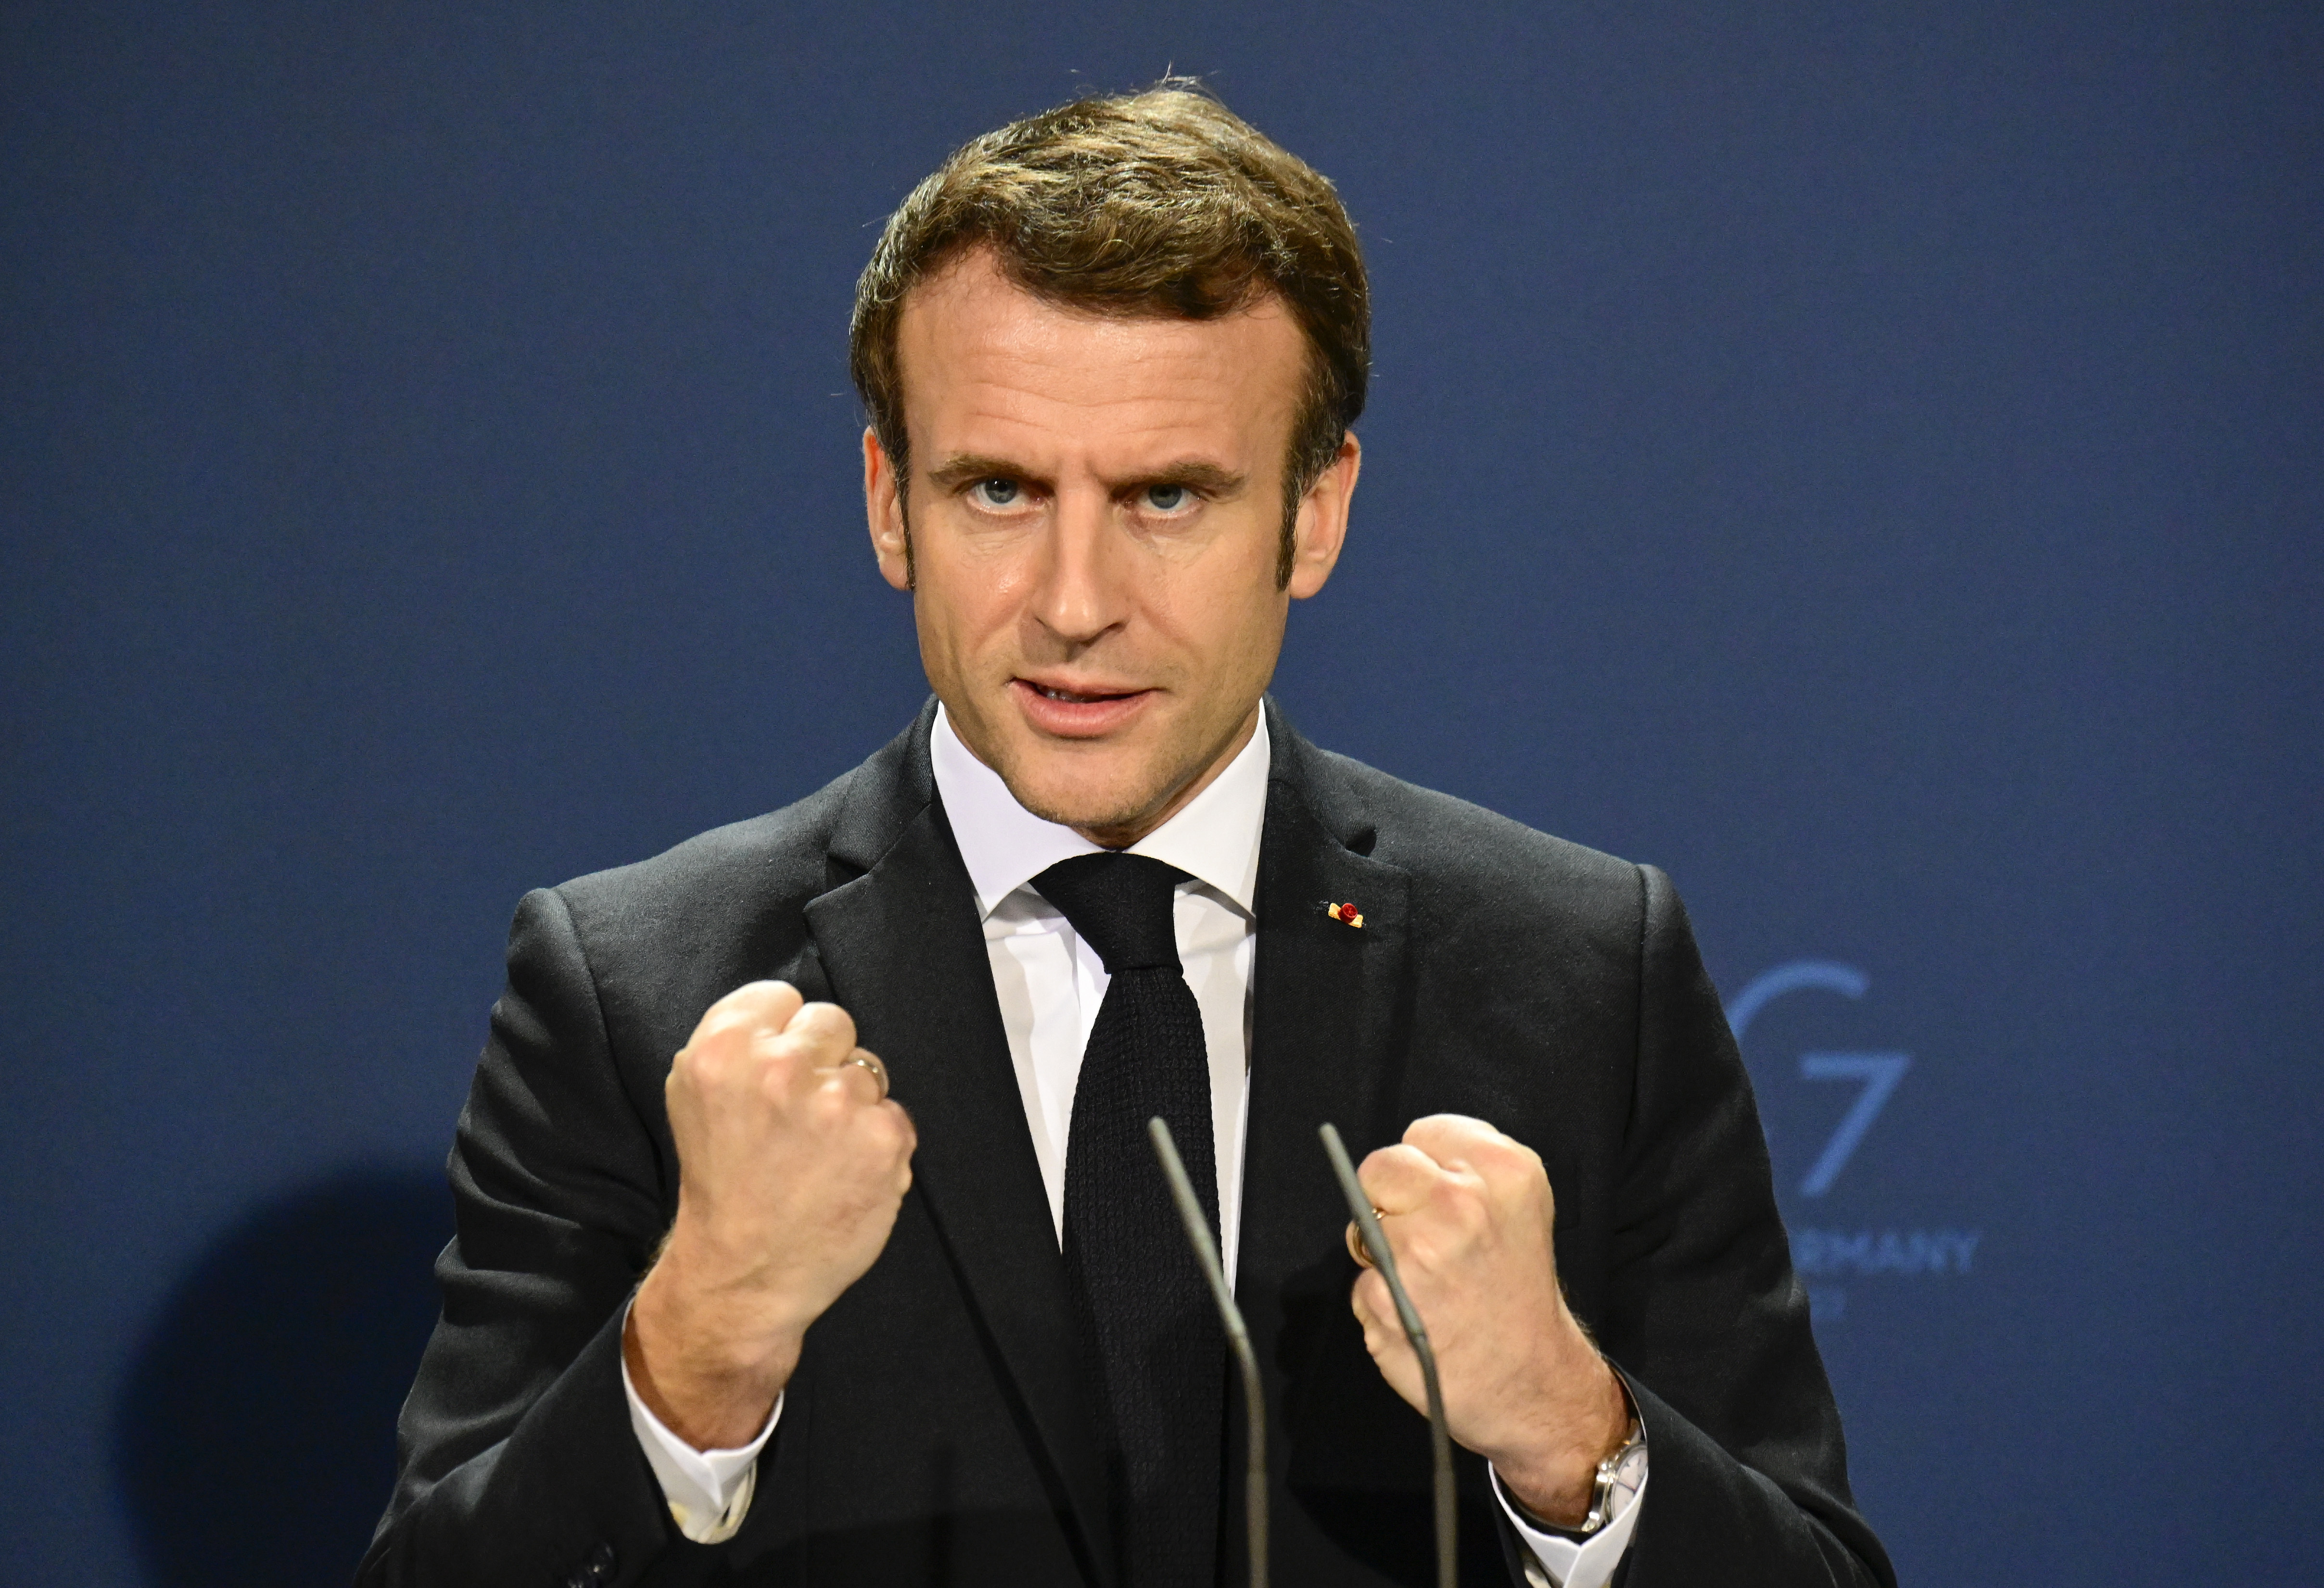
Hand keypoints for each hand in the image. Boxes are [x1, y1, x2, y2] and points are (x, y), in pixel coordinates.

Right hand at [626, 981, 916, 1448]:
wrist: (743, 1273)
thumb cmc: (721, 1183)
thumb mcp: (694, 1095)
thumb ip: (736, 1041)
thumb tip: (787, 1012)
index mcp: (725, 1046)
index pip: (783, 997)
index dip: (781, 1036)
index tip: (774, 1072)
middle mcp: (781, 1066)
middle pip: (833, 1022)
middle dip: (822, 1060)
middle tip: (798, 1116)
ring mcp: (837, 1102)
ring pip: (868, 1069)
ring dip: (851, 1105)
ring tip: (818, 1152)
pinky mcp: (884, 1138)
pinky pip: (894, 1114)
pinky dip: (876, 1143)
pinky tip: (845, 1174)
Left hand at [1350, 1114, 1627, 1526]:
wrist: (1535, 1380)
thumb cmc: (1518, 1289)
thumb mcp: (1520, 1203)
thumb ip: (1465, 1167)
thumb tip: (1403, 1161)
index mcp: (1501, 1171)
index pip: (1421, 1135)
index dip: (1425, 1170)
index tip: (1443, 1200)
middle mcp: (1459, 1204)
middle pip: (1380, 1169)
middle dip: (1389, 1199)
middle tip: (1423, 1239)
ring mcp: (1419, 1254)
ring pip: (1363, 1229)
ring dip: (1385, 1257)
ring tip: (1431, 1285)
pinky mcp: (1386, 1302)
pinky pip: (1362, 1285)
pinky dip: (1381, 1302)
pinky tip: (1421, 1316)